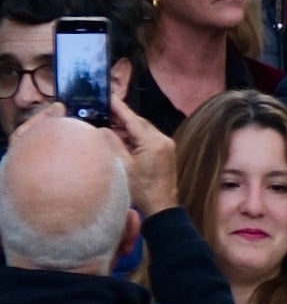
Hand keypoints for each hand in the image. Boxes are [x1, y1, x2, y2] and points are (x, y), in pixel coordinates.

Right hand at [106, 97, 176, 217]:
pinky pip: (148, 138)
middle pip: (139, 123)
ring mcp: (166, 145)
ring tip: (110, 123)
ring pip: (143, 130)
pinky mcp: (165, 152)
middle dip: (123, 117)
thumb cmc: (141, 190)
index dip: (120, 108)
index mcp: (153, 141)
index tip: (110, 96)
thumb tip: (102, 128)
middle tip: (105, 109)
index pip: (133, 120)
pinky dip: (135, 137)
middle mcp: (162, 138)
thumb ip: (113, 144)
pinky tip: (122, 138)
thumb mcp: (123, 167)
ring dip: (128, 128)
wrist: (161, 207)